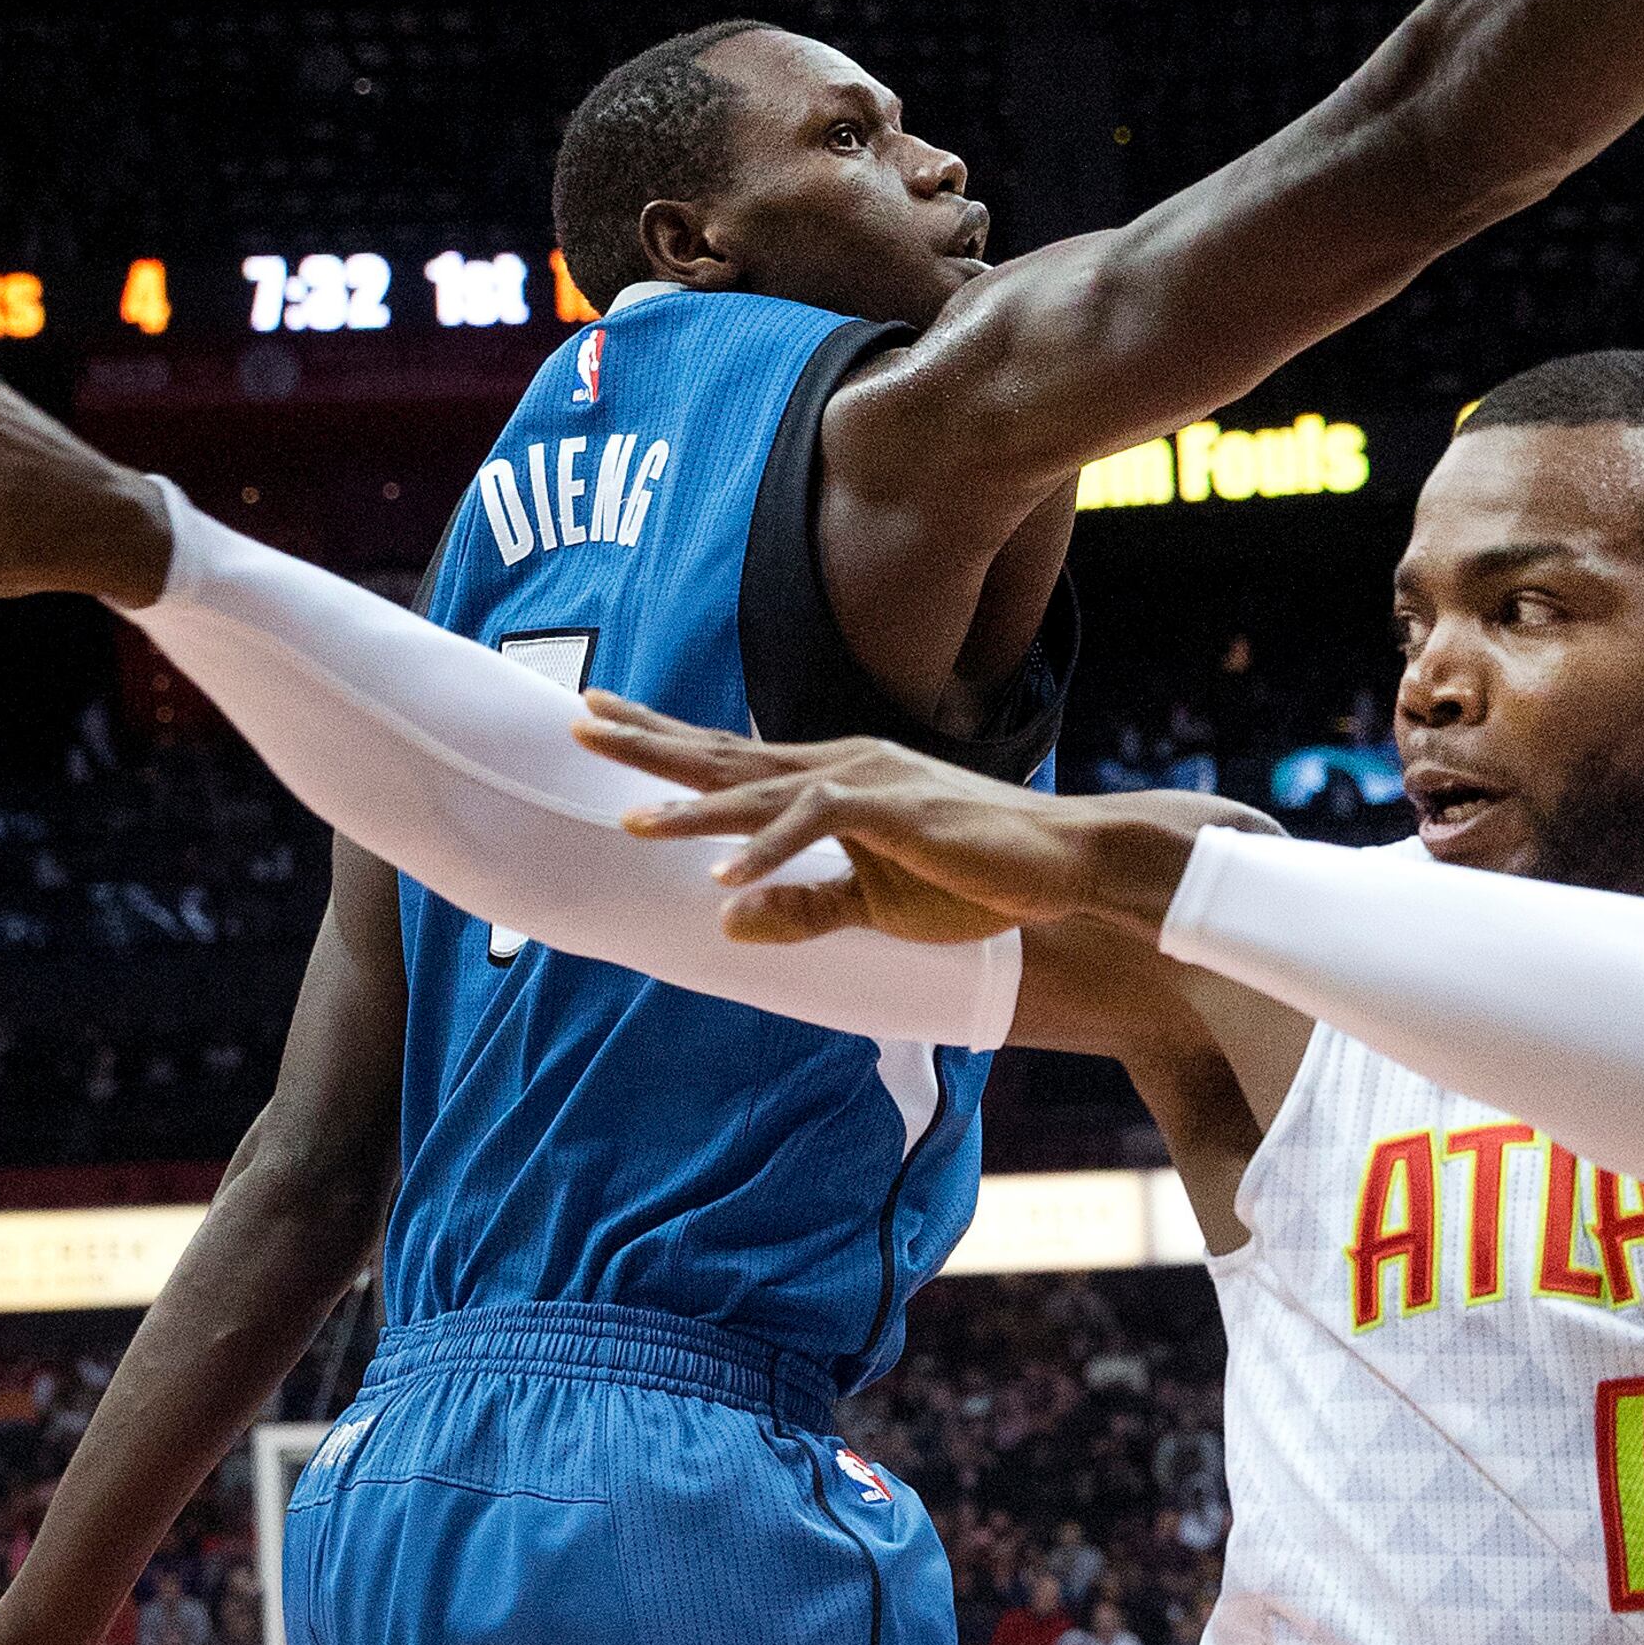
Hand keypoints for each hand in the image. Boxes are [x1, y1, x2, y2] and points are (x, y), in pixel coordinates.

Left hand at [574, 692, 1230, 943]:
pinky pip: (818, 830)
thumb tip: (726, 921)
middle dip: (650, 743)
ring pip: (761, 791)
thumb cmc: (976, 877)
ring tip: (631, 822)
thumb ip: (802, 909)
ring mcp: (867, 782)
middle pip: (727, 754)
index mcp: (832, 780)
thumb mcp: (875, 903)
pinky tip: (724, 876)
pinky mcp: (896, 811)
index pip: (732, 757)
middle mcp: (839, 766)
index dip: (664, 742)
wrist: (1065, 863)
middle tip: (578, 724)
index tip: (600, 722)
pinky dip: (768, 852)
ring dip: (695, 808)